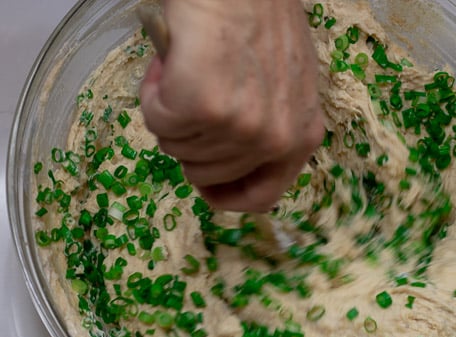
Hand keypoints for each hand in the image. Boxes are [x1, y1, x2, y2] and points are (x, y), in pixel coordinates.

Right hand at [140, 0, 323, 211]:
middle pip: (206, 174)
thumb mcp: (282, 86)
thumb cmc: (258, 18)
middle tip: (195, 92)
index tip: (207, 187)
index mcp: (301, 136)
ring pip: (177, 148)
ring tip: (189, 67)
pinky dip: (153, 92)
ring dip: (171, 111)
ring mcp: (241, 127)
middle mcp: (276, 139)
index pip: (261, 197)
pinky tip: (172, 64)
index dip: (227, 196)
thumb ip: (264, 128)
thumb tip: (225, 157)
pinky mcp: (203, 107)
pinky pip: (156, 122)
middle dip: (190, 137)